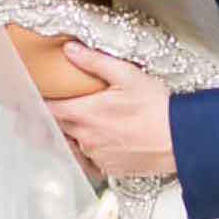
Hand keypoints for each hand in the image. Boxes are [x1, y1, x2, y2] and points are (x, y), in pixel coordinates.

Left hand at [53, 48, 176, 178]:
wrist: (180, 139)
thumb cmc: (157, 108)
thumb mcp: (127, 75)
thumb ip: (94, 62)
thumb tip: (70, 50)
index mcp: (85, 114)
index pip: (48, 109)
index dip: (40, 102)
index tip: (38, 96)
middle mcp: (86, 138)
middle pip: (58, 127)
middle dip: (55, 117)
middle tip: (58, 107)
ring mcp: (96, 156)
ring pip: (73, 145)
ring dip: (73, 135)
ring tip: (81, 124)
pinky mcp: (109, 169)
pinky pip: (90, 160)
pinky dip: (90, 151)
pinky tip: (101, 141)